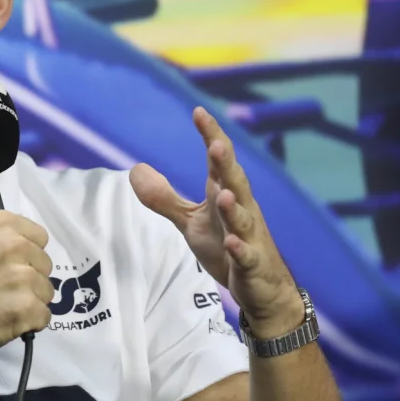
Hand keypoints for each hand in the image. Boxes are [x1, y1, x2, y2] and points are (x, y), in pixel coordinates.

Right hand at [0, 211, 53, 356]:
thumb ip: (0, 236)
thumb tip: (25, 242)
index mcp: (2, 224)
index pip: (40, 237)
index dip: (28, 254)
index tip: (13, 264)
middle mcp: (15, 245)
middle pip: (45, 264)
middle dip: (31, 277)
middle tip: (6, 287)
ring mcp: (23, 277)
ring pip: (46, 290)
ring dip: (31, 300)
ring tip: (5, 305)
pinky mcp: (28, 306)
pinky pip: (44, 315)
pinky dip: (30, 322)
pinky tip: (9, 320)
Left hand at [129, 106, 301, 335]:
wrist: (263, 288)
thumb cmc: (227, 247)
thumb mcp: (191, 222)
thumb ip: (164, 198)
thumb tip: (135, 169)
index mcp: (225, 195)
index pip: (218, 162)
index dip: (211, 137)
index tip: (198, 112)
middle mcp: (240, 210)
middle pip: (234, 182)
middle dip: (226, 164)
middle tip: (216, 144)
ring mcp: (249, 237)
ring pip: (242, 218)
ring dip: (233, 207)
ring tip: (223, 194)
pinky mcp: (252, 265)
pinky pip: (246, 256)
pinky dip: (239, 249)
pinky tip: (231, 243)